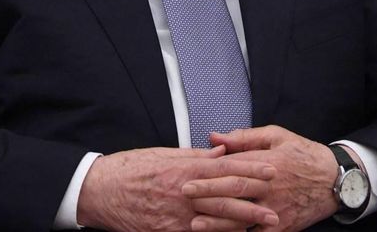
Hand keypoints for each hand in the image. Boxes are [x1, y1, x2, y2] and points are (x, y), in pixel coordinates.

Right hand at [76, 145, 279, 231]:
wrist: (100, 190)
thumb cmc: (131, 169)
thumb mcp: (164, 154)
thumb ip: (196, 156)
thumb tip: (222, 152)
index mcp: (185, 169)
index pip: (226, 168)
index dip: (251, 169)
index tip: (271, 171)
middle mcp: (183, 192)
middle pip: (225, 198)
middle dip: (253, 205)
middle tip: (276, 210)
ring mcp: (175, 216)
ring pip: (214, 221)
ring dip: (239, 224)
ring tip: (261, 227)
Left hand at [182, 126, 339, 231]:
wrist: (334, 180)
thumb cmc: (304, 154)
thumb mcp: (276, 136)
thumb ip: (244, 137)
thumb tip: (214, 137)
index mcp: (266, 163)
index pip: (233, 168)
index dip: (209, 174)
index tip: (189, 176)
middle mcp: (270, 187)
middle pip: (234, 192)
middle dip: (207, 195)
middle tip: (185, 195)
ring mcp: (276, 209)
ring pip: (243, 217)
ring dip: (218, 222)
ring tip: (197, 224)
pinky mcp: (282, 226)